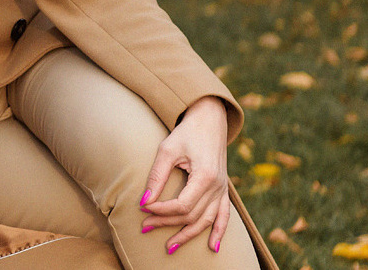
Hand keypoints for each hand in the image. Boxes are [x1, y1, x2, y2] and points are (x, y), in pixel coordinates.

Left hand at [141, 96, 232, 253]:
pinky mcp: (224, 190)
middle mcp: (217, 187)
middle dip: (167, 223)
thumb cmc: (186, 132)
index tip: (143, 210)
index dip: (161, 211)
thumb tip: (143, 201)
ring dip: (188, 234)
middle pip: (192, 215)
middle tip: (145, 228)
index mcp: (205, 177)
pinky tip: (212, 247)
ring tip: (170, 247)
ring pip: (206, 220)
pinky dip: (219, 232)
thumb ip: (156, 176)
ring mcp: (223, 190)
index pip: (182, 205)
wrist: (209, 120)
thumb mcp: (167, 150)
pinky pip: (224, 216)